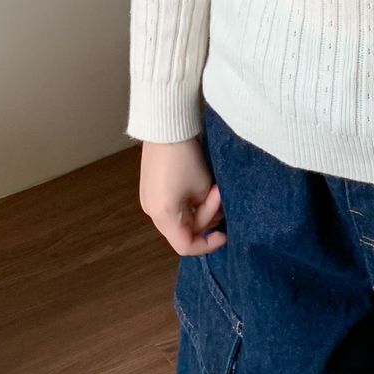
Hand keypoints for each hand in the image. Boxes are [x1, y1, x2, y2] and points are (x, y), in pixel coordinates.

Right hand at [138, 136, 226, 254]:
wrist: (166, 127)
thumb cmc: (186, 159)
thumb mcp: (204, 189)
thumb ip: (210, 211)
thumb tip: (215, 217)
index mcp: (164, 217)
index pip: (186, 246)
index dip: (208, 244)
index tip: (225, 234)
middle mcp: (151, 212)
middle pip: (183, 230)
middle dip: (206, 216)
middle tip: (219, 194)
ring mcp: (148, 200)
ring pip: (179, 218)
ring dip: (198, 207)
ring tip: (211, 186)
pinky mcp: (150, 188)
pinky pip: (172, 205)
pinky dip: (188, 202)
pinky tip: (199, 186)